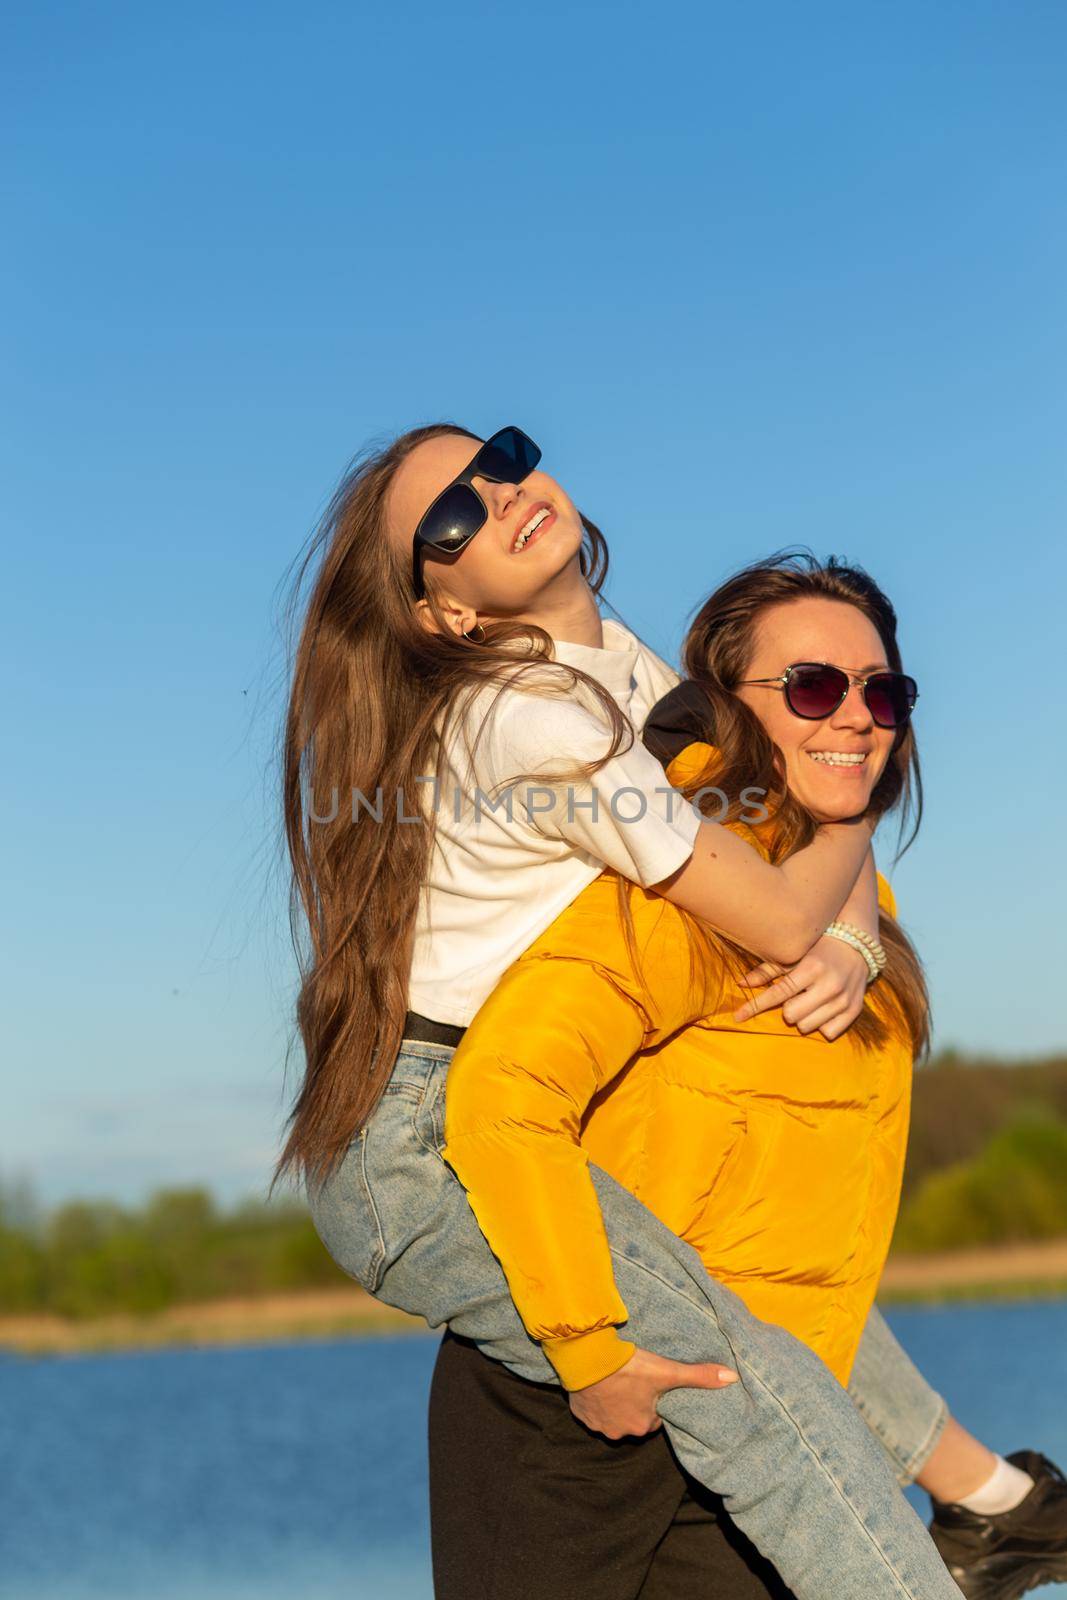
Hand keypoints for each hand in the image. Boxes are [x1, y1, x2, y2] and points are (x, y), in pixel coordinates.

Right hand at [568, 1346, 738, 1439]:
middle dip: (635, 1403)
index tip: (651, 1385)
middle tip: (634, 1380)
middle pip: (633, 1418)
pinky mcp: (580, 1415)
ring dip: (615, 1403)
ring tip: (616, 1381)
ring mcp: (598, 1426)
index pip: (654, 1417)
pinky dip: (596, 1401)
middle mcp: (620, 1432)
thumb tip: (732, 1379)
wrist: (587, 1358)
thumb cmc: (628, 1366)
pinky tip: (599, 1385)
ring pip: (612, 1416)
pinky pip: (591, 1412)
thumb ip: (699, 1376)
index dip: (654, 1400)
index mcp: (643, 1426)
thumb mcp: (666, 1370)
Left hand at [733, 934, 868, 1039]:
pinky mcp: (854, 1010)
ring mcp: (844, 1000)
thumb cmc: (819, 948)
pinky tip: (824, 1008)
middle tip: (794, 997)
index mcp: (812, 968)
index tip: (737, 1017)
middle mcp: (829, 985)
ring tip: (810, 1001)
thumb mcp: (794, 954)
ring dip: (803, 1017)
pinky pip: (827, 1032)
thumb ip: (768, 970)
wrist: (859, 947)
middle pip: (791, 1015)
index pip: (778, 993)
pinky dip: (821, 1023)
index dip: (754, 1006)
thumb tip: (741, 983)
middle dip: (786, 1009)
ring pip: (807, 1027)